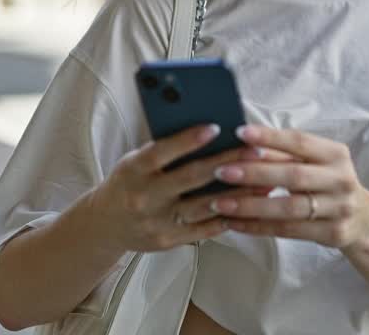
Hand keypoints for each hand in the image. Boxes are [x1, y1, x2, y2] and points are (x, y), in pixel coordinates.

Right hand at [94, 124, 259, 251]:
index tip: (216, 127)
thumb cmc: (128, 182)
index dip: (188, 140)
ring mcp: (156, 222)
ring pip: (203, 206)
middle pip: (190, 178)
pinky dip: (226, 216)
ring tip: (264, 181)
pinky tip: (248, 206)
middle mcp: (143, 197)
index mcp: (133, 170)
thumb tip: (207, 131)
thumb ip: (164, 150)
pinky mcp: (166, 241)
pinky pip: (203, 229)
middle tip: (255, 151)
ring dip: (237, 193)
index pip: (161, 152)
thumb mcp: (135, 161)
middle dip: (227, 163)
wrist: (104, 224)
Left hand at [208, 125, 368, 248]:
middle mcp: (340, 179)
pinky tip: (235, 223)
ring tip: (220, 202)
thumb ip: (284, 154)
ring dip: (250, 205)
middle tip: (222, 171)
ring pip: (289, 207)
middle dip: (254, 173)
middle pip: (293, 175)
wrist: (364, 220)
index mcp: (335, 154)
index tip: (240, 133)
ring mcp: (339, 208)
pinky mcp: (333, 233)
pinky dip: (259, 226)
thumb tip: (244, 142)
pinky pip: (289, 231)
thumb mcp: (316, 163)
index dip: (270, 137)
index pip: (300, 142)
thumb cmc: (328, 184)